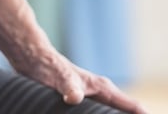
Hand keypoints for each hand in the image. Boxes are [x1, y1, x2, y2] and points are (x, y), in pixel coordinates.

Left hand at [17, 49, 147, 113]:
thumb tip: (74, 97)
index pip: (134, 108)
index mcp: (104, 89)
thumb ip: (69, 87)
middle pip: (128, 113)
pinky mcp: (83, 102)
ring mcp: (94, 98)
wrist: (33, 58)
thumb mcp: (60, 78)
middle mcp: (103, 94)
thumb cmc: (49, 67)